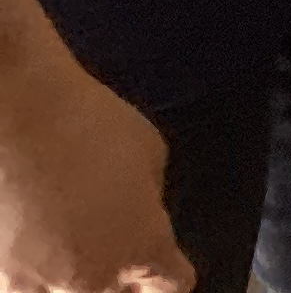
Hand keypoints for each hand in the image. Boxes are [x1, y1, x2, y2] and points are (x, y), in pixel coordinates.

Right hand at [0, 58, 191, 291]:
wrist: (14, 117)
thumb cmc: (83, 123)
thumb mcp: (149, 151)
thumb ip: (150, 197)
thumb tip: (141, 211)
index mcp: (144, 248)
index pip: (171, 286)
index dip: (163, 274)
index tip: (157, 265)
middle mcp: (93, 281)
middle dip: (117, 281)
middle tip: (104, 244)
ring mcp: (38, 289)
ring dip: (66, 282)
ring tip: (59, 246)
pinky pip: (22, 289)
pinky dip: (25, 277)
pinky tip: (24, 248)